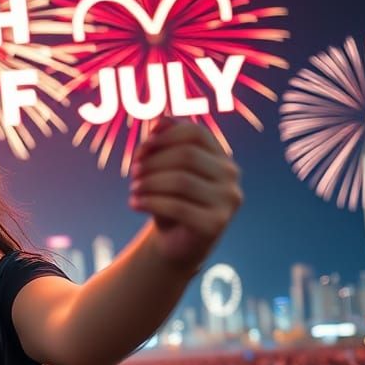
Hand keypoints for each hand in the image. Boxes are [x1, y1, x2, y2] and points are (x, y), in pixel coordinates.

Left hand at [129, 118, 241, 272]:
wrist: (178, 243)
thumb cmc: (171, 201)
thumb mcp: (165, 171)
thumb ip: (164, 144)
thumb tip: (159, 121)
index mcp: (221, 157)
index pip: (196, 133)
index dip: (165, 136)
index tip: (141, 150)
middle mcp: (230, 176)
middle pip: (187, 155)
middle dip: (154, 162)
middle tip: (133, 174)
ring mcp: (227, 200)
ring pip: (181, 180)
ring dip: (149, 183)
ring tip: (133, 190)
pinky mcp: (215, 224)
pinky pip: (178, 206)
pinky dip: (150, 202)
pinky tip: (134, 204)